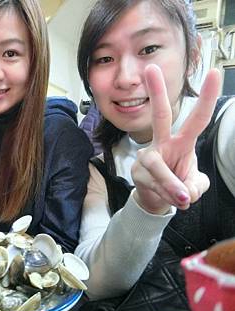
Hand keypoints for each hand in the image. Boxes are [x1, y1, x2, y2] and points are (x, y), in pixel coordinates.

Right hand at [131, 64, 220, 213]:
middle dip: (157, 93)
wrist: (156, 199)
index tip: (213, 73)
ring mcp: (148, 157)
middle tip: (151, 69)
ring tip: (183, 198)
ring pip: (158, 165)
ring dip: (171, 184)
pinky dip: (166, 196)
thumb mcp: (194, 186)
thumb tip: (186, 192)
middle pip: (160, 116)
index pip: (196, 119)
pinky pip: (154, 185)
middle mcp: (164, 144)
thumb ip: (195, 186)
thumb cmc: (177, 184)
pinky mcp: (138, 172)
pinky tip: (173, 201)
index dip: (206, 98)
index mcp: (182, 142)